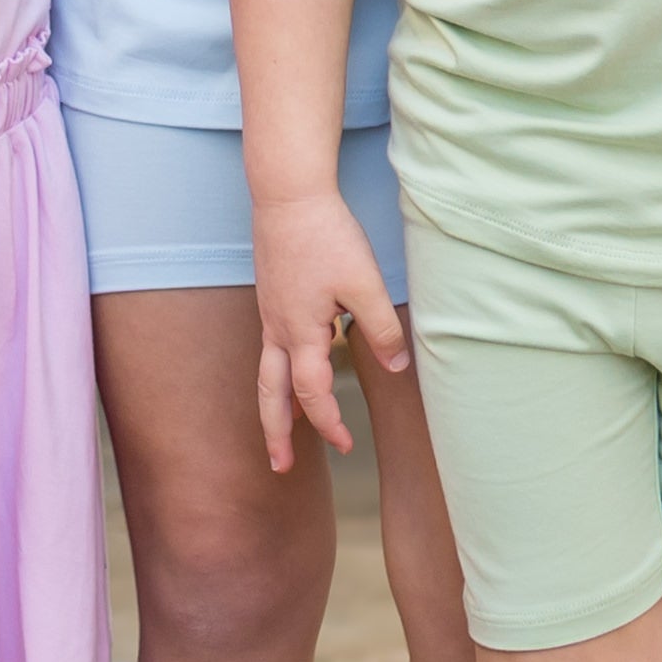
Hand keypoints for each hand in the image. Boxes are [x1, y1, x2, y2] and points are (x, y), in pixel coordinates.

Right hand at [252, 191, 405, 473]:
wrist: (287, 195)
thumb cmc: (326, 236)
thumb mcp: (364, 284)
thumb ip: (380, 330)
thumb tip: (396, 369)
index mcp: (301, 332)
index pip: (312, 394)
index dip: (329, 423)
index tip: (346, 445)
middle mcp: (278, 328)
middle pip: (270, 394)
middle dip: (275, 433)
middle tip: (279, 466)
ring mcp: (270, 312)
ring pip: (265, 372)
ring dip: (273, 405)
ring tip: (280, 429)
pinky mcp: (271, 296)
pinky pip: (269, 347)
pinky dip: (275, 373)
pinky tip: (291, 368)